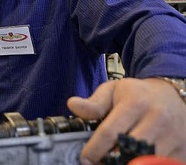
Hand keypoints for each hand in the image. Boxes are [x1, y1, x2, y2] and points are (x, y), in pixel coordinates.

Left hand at [67, 78, 185, 163]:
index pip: (111, 132)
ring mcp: (173, 136)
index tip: (85, 158)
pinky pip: (165, 164)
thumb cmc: (137, 94)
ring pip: (148, 161)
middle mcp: (157, 119)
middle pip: (130, 150)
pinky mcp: (183, 149)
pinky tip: (135, 161)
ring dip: (130, 164)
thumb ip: (93, 103)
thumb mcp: (113, 90)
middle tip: (99, 162)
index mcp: (136, 103)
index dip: (95, 149)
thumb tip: (72, 105)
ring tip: (115, 162)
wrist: (172, 95)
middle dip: (112, 160)